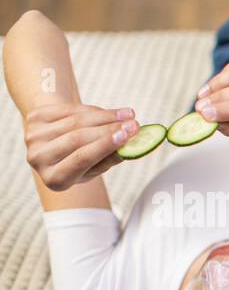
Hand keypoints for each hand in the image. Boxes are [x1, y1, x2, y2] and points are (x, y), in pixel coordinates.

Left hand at [23, 103, 137, 190]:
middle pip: (78, 138)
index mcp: (54, 179)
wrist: (53, 144)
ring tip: (128, 115)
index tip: (126, 136)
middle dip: (109, 129)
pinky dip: (93, 110)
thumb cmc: (78, 161)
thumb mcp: (94, 169)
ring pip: (75, 122)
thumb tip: (130, 146)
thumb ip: (109, 159)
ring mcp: (33, 137)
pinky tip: (111, 112)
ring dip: (105, 116)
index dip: (104, 146)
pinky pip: (69, 110)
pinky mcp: (33, 118)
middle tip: (133, 124)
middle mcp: (38, 158)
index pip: (81, 159)